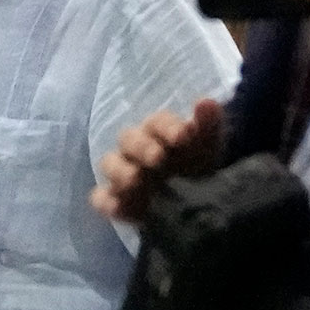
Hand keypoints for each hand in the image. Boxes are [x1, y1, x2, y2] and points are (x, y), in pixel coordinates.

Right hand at [89, 98, 224, 221]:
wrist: (195, 199)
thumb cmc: (197, 163)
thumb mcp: (208, 145)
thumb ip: (208, 123)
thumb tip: (205, 102)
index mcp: (157, 130)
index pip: (157, 122)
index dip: (168, 127)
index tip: (183, 137)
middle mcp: (135, 148)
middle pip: (128, 139)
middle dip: (142, 147)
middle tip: (158, 159)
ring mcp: (121, 173)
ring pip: (109, 163)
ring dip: (120, 170)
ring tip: (135, 180)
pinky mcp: (115, 199)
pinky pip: (100, 197)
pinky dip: (106, 201)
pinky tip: (117, 208)